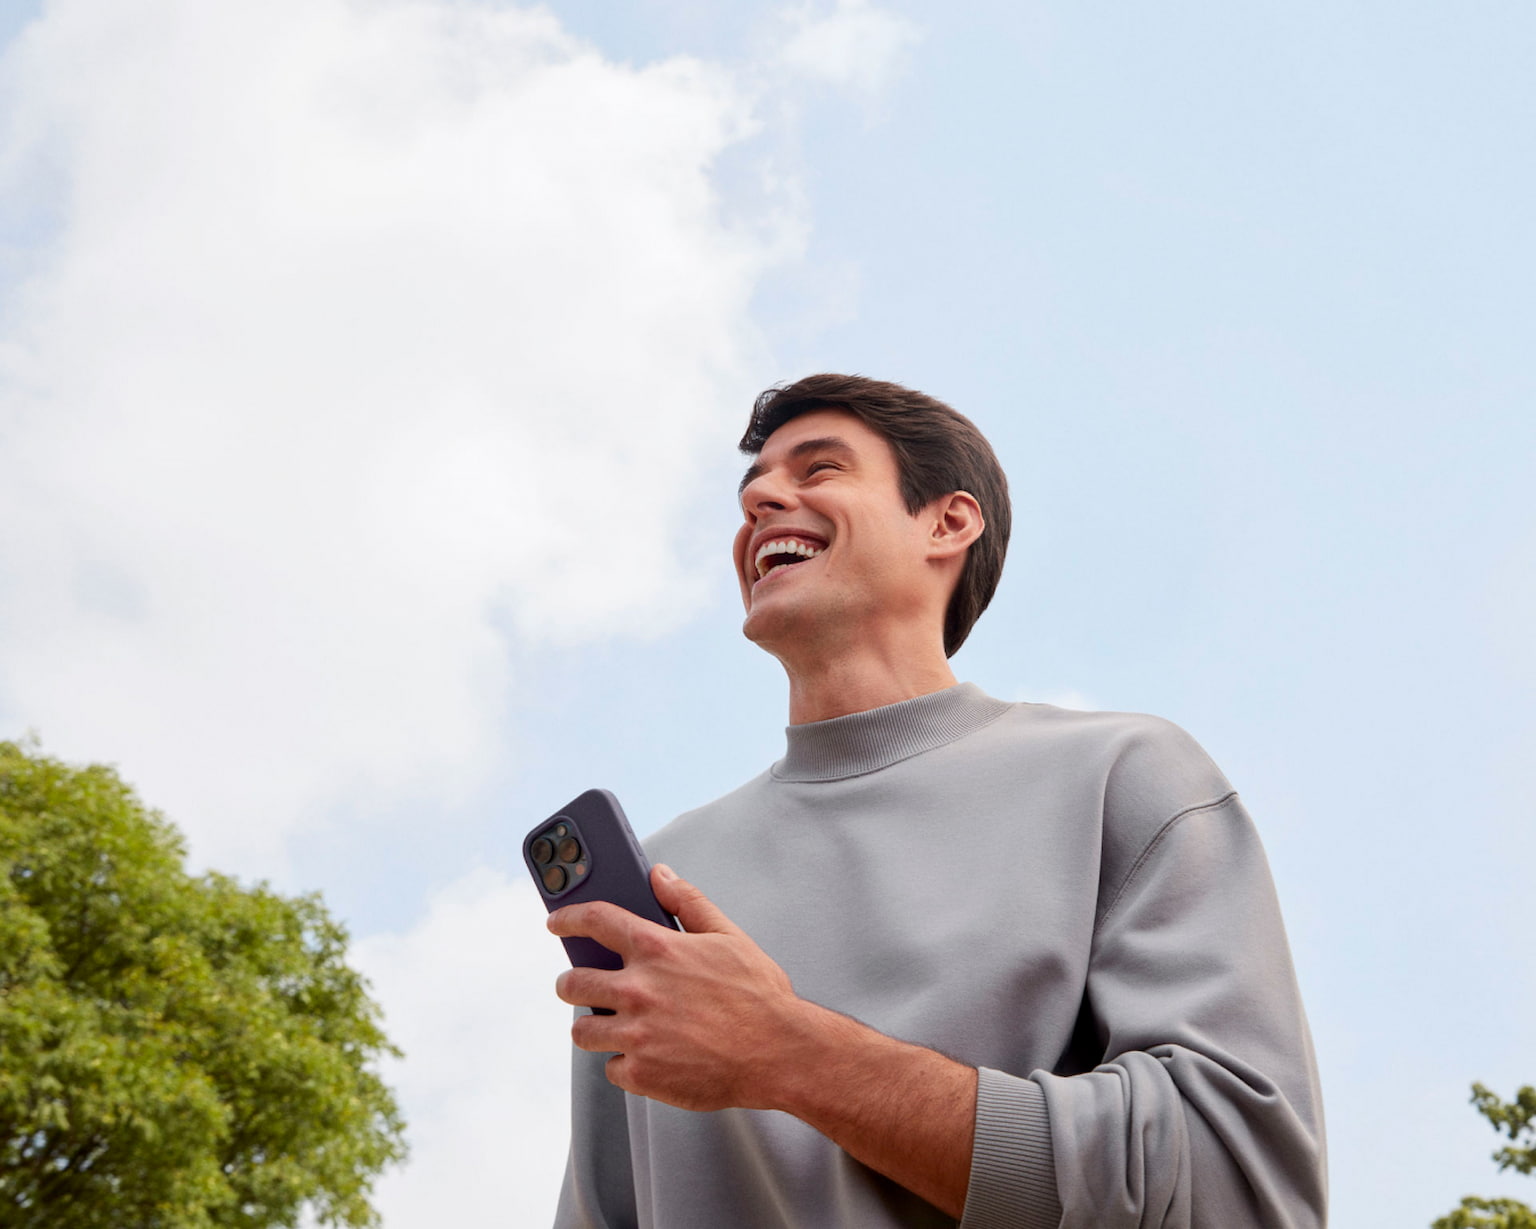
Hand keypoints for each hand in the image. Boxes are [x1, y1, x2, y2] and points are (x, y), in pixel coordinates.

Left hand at [548, 864, 809, 1111]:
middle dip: (570, 983)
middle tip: (580, 986)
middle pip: (572, 983)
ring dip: (592, 1026)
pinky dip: (624, 1063)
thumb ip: (688, 902)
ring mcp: (636, 1035)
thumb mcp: (729, 936)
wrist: (779, 1053)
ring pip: (582, 1031)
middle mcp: (639, 990)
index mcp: (658, 949)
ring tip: (613, 1025)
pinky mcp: (641, 1074)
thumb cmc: (759, 995)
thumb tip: (659, 875)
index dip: (568, 918)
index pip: (595, 921)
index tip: (556, 921)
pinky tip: (647, 1056)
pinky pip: (611, 1067)